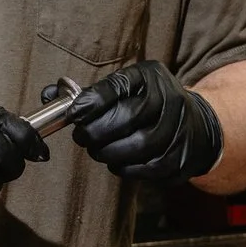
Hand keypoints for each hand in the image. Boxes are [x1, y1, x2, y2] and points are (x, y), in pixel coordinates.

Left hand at [66, 62, 224, 181]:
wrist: (197, 126)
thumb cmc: (149, 104)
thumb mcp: (126, 86)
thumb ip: (90, 92)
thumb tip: (48, 96)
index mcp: (151, 77)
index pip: (119, 86)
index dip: (92, 101)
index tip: (73, 113)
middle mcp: (169, 100)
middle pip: (126, 118)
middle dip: (95, 131)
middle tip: (82, 136)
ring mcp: (177, 131)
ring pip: (135, 146)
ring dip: (106, 152)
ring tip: (97, 149)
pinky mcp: (179, 159)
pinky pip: (144, 169)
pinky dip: (122, 167)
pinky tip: (115, 161)